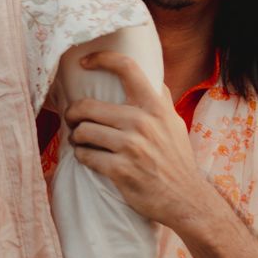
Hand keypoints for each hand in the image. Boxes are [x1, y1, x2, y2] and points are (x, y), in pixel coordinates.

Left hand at [65, 52, 207, 229]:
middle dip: (72, 113)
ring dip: (76, 137)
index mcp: (155, 107)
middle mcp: (142, 122)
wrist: (186, 199)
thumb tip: (153, 77)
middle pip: (88, 106)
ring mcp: (131, 147)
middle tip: (71, 118)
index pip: (126, 68)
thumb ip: (161, 100)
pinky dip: (82, 156)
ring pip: (83, 132)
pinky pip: (86, 156)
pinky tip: (87, 157)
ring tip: (79, 141)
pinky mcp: (120, 170)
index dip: (101, 59)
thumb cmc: (177, 159)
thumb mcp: (174, 123)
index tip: (84, 62)